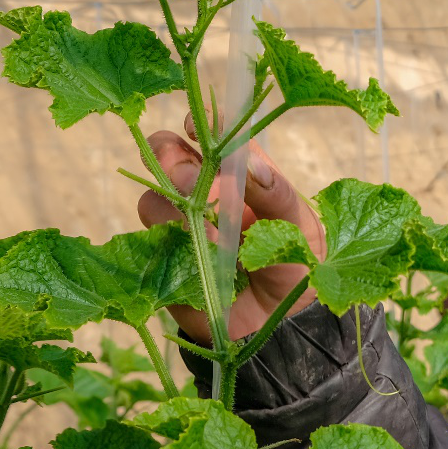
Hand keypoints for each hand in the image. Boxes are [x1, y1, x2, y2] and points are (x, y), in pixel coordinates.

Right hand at [136, 120, 325, 343]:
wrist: (280, 325)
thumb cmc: (296, 265)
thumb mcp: (299, 229)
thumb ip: (278, 194)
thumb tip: (250, 161)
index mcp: (238, 175)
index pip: (211, 135)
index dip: (200, 123)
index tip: (196, 126)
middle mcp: (203, 193)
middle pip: (167, 155)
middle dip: (171, 157)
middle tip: (192, 176)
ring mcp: (180, 225)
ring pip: (152, 198)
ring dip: (171, 205)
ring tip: (204, 228)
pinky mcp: (165, 260)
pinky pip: (147, 245)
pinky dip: (165, 246)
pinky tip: (194, 258)